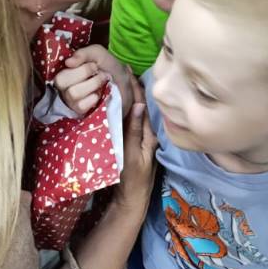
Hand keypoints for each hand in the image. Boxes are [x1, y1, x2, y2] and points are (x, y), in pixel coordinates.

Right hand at [55, 45, 132, 116]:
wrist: (126, 83)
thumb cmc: (108, 67)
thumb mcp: (98, 54)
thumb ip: (84, 54)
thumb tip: (68, 62)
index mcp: (66, 69)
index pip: (60, 68)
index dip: (80, 65)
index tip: (94, 64)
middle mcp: (64, 85)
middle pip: (61, 80)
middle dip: (84, 73)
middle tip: (97, 72)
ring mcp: (70, 99)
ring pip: (72, 93)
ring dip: (92, 85)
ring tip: (101, 82)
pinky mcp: (79, 111)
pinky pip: (81, 106)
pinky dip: (93, 98)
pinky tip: (99, 95)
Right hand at [113, 76, 156, 214]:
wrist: (132, 200)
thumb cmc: (133, 179)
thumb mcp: (132, 154)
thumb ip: (135, 130)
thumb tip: (140, 104)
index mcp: (149, 134)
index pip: (142, 103)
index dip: (135, 85)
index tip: (126, 68)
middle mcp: (147, 133)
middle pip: (139, 104)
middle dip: (132, 86)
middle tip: (121, 68)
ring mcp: (141, 138)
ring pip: (135, 111)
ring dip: (128, 95)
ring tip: (119, 78)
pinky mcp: (134, 143)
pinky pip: (131, 120)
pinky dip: (125, 108)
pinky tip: (118, 102)